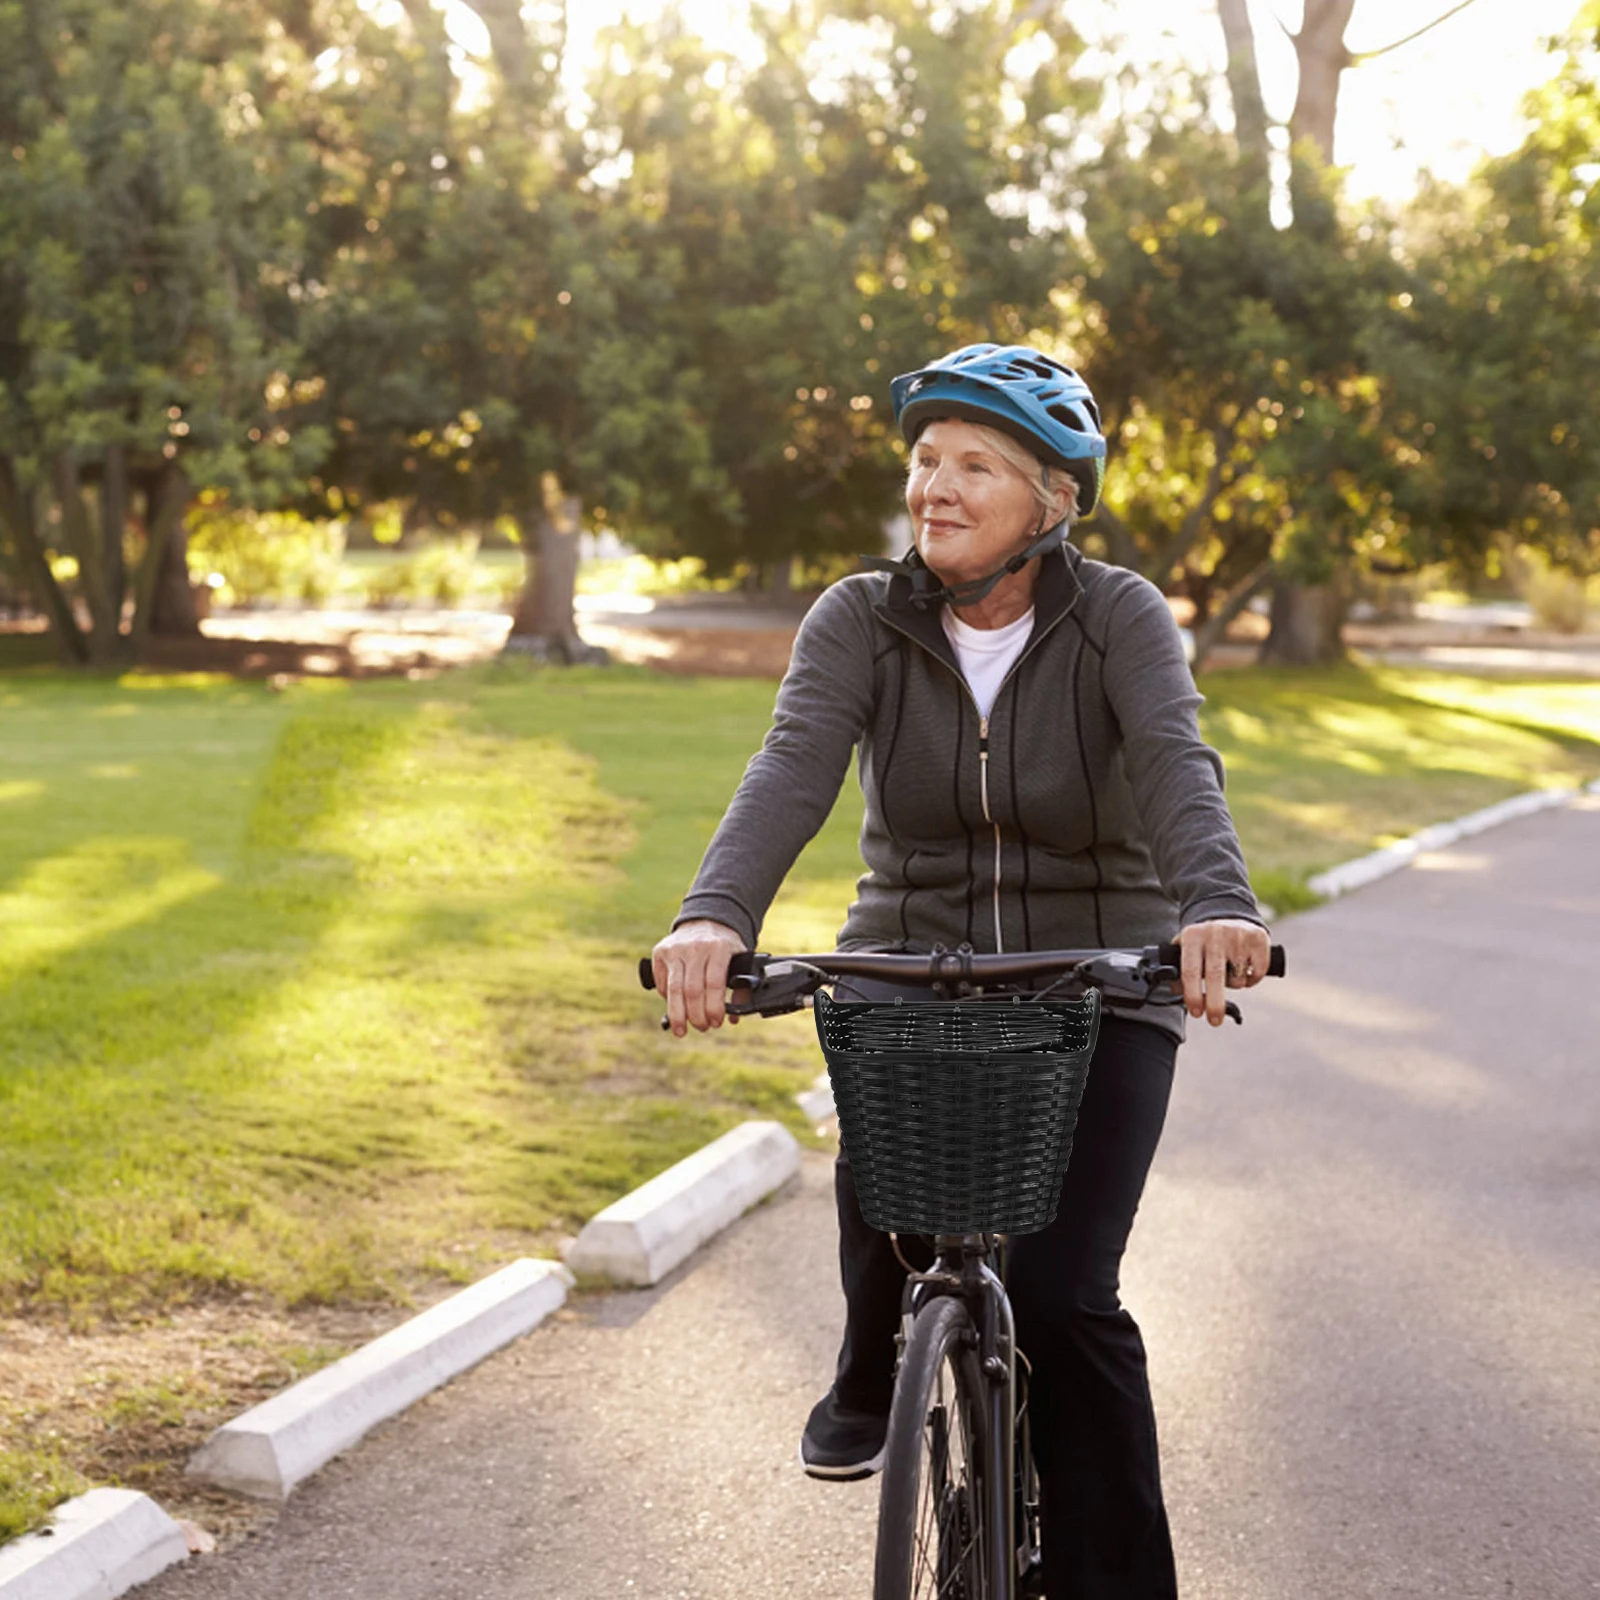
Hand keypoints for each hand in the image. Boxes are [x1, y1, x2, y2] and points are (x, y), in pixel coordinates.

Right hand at [651, 920, 747, 1036]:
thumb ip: (741, 988)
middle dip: (697, 1016)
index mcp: (718, 948)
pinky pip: (662, 983)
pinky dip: (668, 999)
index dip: (714, 1008)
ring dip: (678, 1015)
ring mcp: (676, 949)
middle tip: (702, 1027)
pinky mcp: (660, 952)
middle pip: (692, 991)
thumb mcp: (739, 959)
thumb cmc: (724, 947)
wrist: (706, 920)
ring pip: (674, 990)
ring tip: (681, 1030)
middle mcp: (695, 947)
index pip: (714, 984)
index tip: (716, 1022)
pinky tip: (676, 1006)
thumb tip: (735, 1018)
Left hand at [1176, 918, 1270, 1027]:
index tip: (1196, 1012)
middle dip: (1214, 1004)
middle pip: (1215, 976)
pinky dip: (1252, 979)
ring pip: (1237, 978)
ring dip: (1235, 985)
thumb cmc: (1204, 940)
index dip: (1192, 995)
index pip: (1190, 970)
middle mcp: (1214, 934)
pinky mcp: (1258, 938)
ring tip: (1230, 973)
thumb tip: (1175, 990)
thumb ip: (1180, 969)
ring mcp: (1237, 935)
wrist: (1229, 914)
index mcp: (1192, 936)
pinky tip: (1245, 970)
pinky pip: (1257, 972)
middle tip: (1214, 1021)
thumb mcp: (1187, 948)